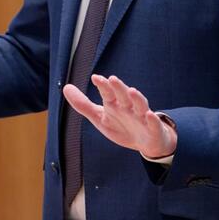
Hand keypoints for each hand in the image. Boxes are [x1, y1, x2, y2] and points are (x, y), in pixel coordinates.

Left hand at [62, 74, 176, 158]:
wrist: (146, 142)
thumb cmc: (121, 126)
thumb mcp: (99, 117)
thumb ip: (82, 104)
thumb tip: (65, 87)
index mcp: (115, 104)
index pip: (108, 93)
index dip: (103, 86)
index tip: (95, 77)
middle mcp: (128, 107)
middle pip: (123, 95)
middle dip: (118, 87)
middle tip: (112, 79)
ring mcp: (141, 116)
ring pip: (140, 105)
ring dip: (136, 98)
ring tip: (131, 90)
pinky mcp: (153, 128)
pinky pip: (153, 123)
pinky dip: (152, 119)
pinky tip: (149, 114)